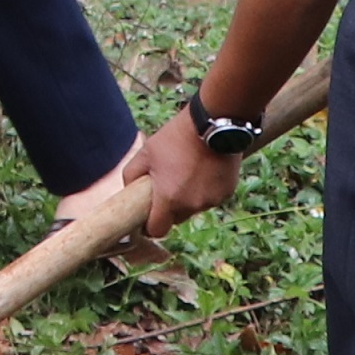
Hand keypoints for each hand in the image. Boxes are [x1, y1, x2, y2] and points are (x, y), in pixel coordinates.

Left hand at [126, 108, 242, 236]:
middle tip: (167, 184)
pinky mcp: (226, 192)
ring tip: (186, 171)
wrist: (212, 124)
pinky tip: (203, 169)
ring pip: (194, 207)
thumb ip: (131, 176)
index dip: (149, 227)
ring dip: (189, 197)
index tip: (147, 217)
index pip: (157, 230)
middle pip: (176, 218)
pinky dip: (205, 189)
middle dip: (170, 207)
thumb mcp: (145, 153)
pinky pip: (211, 198)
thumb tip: (128, 192)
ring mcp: (211, 200)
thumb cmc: (175, 138)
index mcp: (169, 199)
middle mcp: (192, 205)